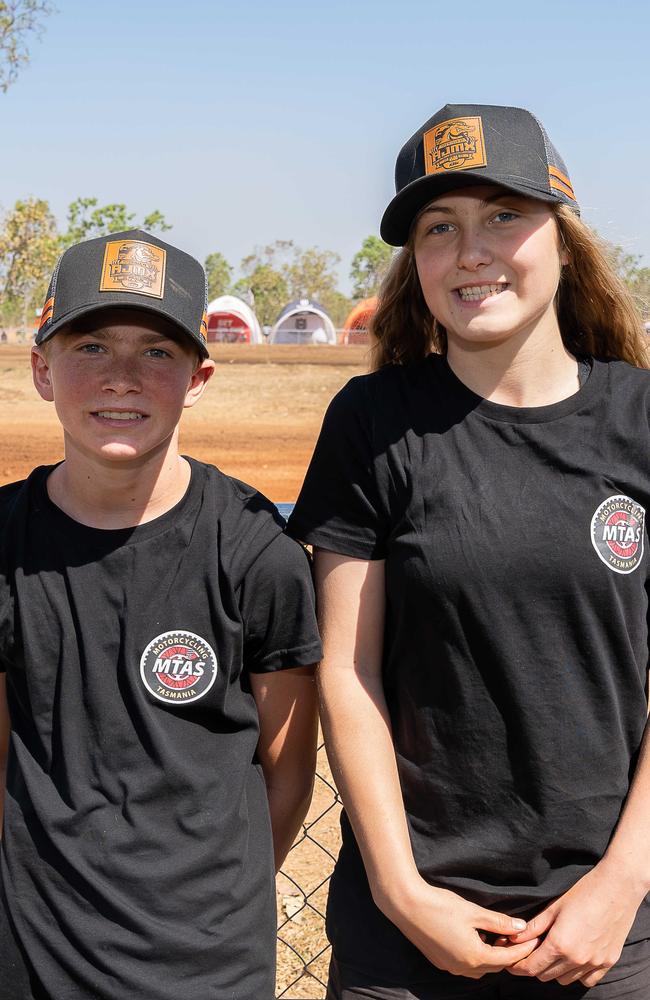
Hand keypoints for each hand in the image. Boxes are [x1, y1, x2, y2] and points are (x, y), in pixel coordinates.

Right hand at [383, 880, 539, 979]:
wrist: (406, 906)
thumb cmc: (440, 905)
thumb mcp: (473, 912)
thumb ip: (499, 922)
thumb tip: (521, 926)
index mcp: (475, 956)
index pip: (508, 958)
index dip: (523, 948)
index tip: (534, 938)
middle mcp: (464, 968)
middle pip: (495, 966)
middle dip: (509, 953)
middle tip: (519, 937)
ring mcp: (451, 967)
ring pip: (480, 967)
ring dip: (492, 955)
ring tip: (499, 937)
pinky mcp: (441, 962)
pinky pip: (466, 965)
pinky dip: (477, 955)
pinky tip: (477, 939)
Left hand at [506, 862, 645, 986]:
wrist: (617, 887)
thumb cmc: (583, 892)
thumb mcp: (554, 907)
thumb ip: (533, 927)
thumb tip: (512, 938)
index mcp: (560, 944)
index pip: (532, 968)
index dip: (518, 966)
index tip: (512, 962)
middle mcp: (577, 959)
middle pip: (546, 976)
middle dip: (535, 966)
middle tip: (532, 951)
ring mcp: (594, 963)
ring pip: (565, 980)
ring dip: (555, 970)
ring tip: (554, 952)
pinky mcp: (608, 962)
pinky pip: (587, 980)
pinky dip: (577, 973)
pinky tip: (574, 957)